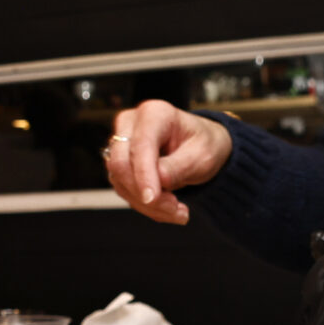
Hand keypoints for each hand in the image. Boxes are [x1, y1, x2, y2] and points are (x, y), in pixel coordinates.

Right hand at [103, 100, 233, 224]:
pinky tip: (167, 207)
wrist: (202, 147)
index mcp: (154, 113)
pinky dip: (145, 205)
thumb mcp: (202, 156)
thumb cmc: (204, 144)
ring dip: (147, 204)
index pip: (140, 146)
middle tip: (174, 209)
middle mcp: (131, 124)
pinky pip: (124, 189)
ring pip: (120, 181)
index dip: (144, 174)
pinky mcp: (121, 163)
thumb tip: (158, 182)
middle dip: (145, 194)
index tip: (153, 198)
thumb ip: (178, 167)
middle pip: (121, 164)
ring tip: (177, 211)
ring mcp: (122, 143)